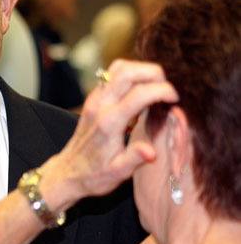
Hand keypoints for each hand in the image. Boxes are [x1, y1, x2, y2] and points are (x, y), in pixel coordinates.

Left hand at [40, 59, 178, 211]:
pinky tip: (140, 92)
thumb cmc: (95, 174)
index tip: (175, 100)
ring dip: (141, 71)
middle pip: (128, 71)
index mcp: (110, 123)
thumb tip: (152, 152)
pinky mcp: (93, 98)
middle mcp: (100, 105)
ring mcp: (94, 99)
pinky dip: (130, 75)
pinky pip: (112, 75)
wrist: (69, 171)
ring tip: (155, 88)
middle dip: (154, 73)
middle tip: (166, 90)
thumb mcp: (118, 173)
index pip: (139, 93)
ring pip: (118, 68)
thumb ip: (135, 159)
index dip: (163, 90)